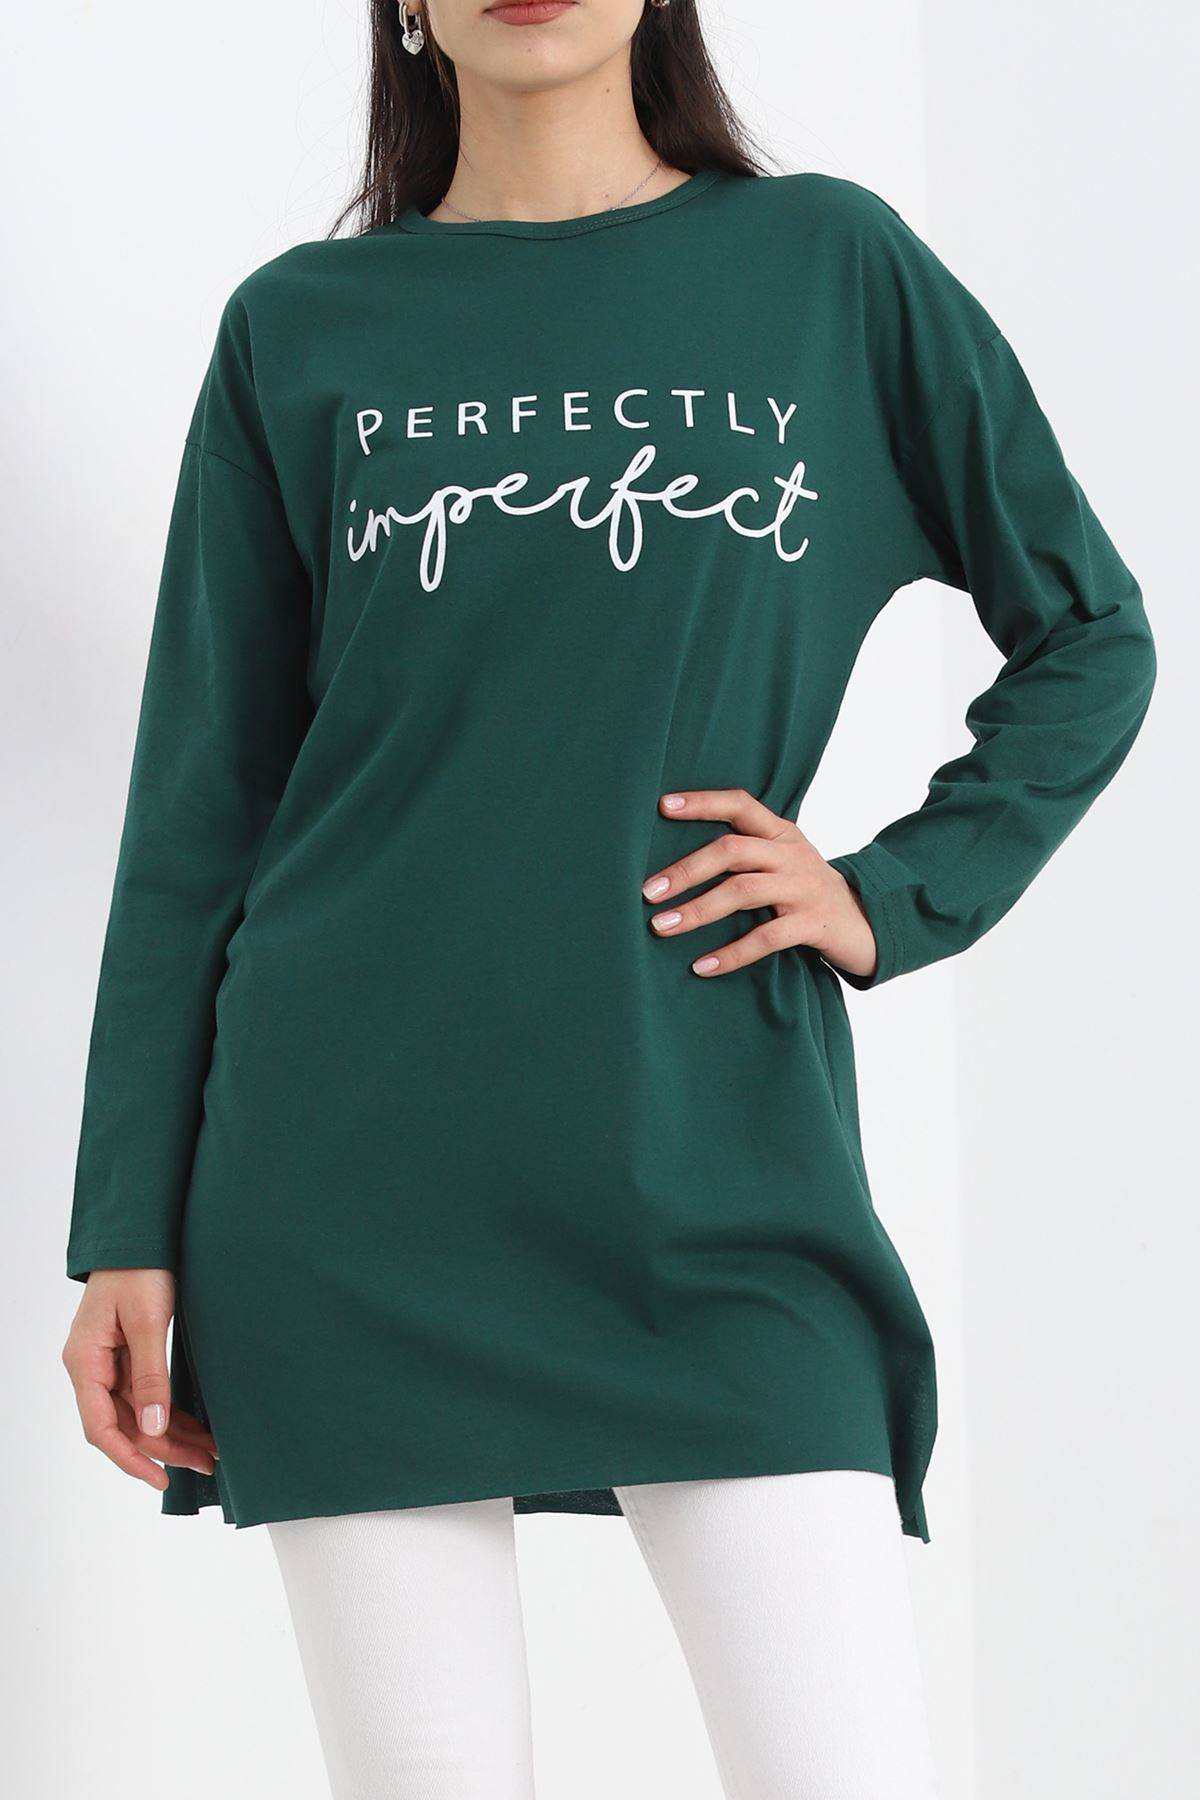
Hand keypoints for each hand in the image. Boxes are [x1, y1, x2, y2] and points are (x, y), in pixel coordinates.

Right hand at [62, 1268, 217, 1489]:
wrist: (140, 1236)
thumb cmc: (138, 1270)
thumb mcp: (148, 1322)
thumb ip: (151, 1375)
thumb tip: (154, 1427)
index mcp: (85, 1362)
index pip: (101, 1428)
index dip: (130, 1458)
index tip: (160, 1478)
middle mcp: (92, 1368)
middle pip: (123, 1425)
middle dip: (164, 1449)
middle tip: (206, 1463)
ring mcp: (109, 1364)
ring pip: (138, 1414)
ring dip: (171, 1434)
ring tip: (209, 1452)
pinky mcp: (128, 1357)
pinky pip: (146, 1396)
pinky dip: (170, 1412)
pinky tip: (195, 1427)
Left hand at [642, 788, 876, 979]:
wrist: (866, 921)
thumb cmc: (806, 889)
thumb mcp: (783, 860)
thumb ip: (746, 852)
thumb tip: (677, 863)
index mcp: (781, 833)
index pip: (740, 804)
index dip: (703, 802)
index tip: (663, 805)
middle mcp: (790, 855)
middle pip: (732, 850)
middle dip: (686, 870)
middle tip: (648, 892)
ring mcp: (802, 889)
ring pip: (743, 892)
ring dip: (698, 910)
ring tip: (662, 926)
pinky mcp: (810, 924)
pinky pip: (766, 938)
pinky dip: (731, 953)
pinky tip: (702, 966)